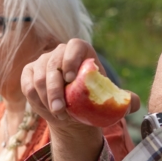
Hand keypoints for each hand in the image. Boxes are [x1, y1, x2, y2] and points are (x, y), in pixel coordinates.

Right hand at [21, 39, 140, 138]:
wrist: (72, 111)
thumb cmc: (91, 101)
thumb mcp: (109, 100)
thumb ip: (124, 100)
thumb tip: (134, 102)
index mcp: (81, 51)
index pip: (74, 46)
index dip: (71, 59)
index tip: (72, 79)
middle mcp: (59, 52)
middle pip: (52, 64)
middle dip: (55, 89)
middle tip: (61, 110)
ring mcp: (42, 62)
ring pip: (38, 77)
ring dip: (46, 98)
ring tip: (58, 114)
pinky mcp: (28, 73)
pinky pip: (27, 85)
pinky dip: (35, 99)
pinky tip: (47, 110)